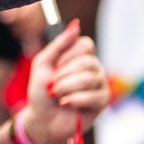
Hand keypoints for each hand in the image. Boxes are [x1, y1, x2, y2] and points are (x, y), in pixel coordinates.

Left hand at [19, 21, 108, 143]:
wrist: (41, 119)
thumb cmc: (41, 92)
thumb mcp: (43, 63)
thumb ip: (59, 44)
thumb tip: (76, 24)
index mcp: (80, 56)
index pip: (86, 45)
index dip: (69, 55)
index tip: (55, 66)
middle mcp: (93, 68)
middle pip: (87, 62)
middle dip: (63, 76)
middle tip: (52, 86)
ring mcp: (100, 84)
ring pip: (89, 79)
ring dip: (66, 88)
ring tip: (57, 96)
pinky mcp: (102, 102)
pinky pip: (94, 96)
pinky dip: (75, 100)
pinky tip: (66, 104)